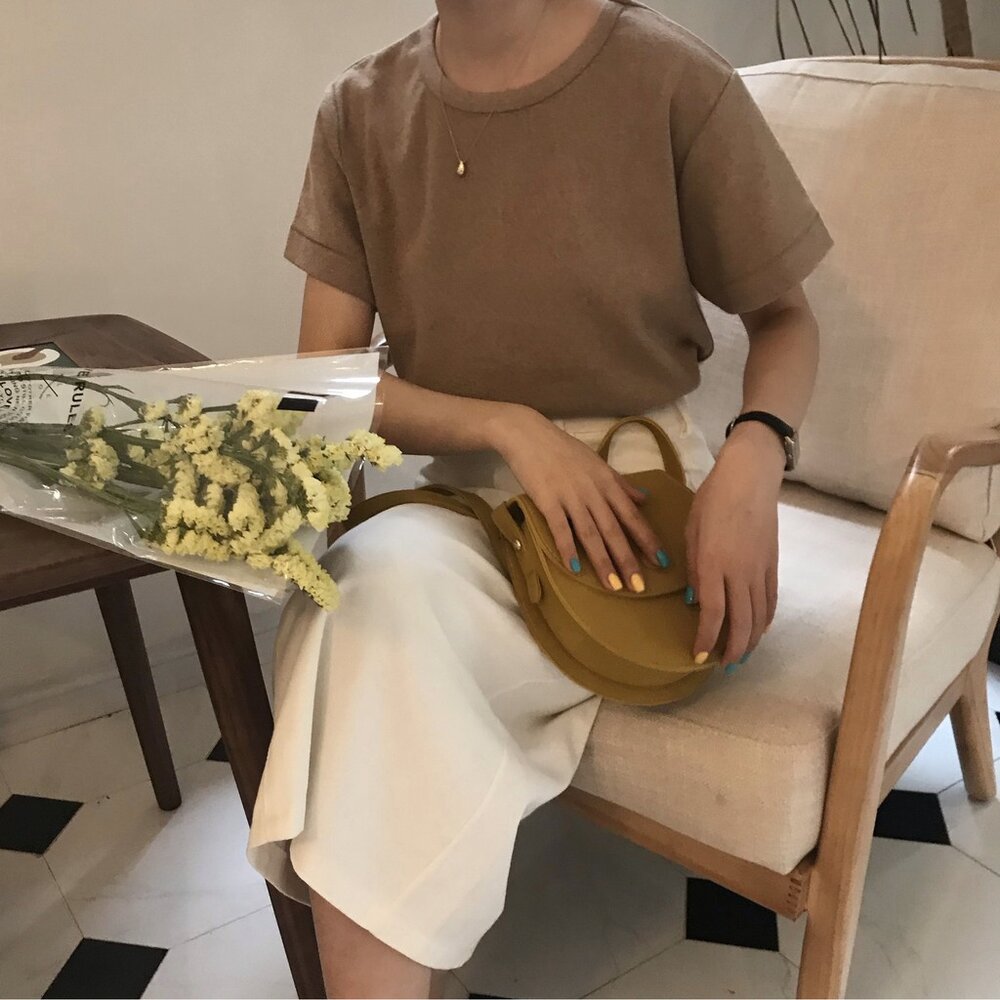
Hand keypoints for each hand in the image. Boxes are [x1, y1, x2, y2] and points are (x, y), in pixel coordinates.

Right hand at [488, 406, 668, 591]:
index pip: (632, 516)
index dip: (647, 540)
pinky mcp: (547, 501)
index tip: (661, 562)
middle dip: (628, 560)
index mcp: (607, 483)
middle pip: (614, 531)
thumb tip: (644, 498)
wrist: (529, 435)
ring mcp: (570, 497)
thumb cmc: (564, 450)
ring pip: (591, 534)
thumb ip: (621, 483)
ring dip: (603, 562)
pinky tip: (574, 568)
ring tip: (613, 586)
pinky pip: (560, 528)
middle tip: (639, 587)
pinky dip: (567, 548)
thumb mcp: (598, 463)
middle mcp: (593, 492)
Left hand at [686, 421, 783, 667]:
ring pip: (760, 616)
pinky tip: (758, 630)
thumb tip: (694, 602)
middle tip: (723, 667)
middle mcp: (740, 572)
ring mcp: (761, 569)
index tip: (699, 656)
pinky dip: (765, 621)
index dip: (706, 639)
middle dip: (733, 650)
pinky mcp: (773, 564)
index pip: (713, 613)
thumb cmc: (712, 500)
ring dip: (751, 641)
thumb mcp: (691, 532)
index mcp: (714, 564)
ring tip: (741, 657)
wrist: (750, 478)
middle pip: (742, 622)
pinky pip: (771, 601)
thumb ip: (693, 569)